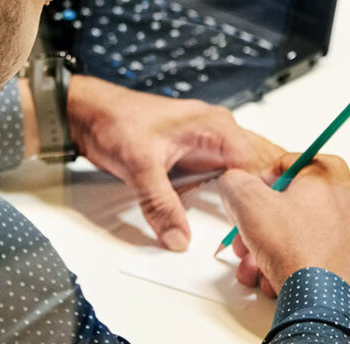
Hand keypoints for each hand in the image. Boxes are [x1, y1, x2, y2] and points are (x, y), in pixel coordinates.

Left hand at [66, 75, 282, 250]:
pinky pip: (222, 176)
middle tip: (252, 230)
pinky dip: (227, 195)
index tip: (250, 225)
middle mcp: (218, 132)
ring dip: (245, 197)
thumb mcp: (140, 167)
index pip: (255, 166)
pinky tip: (227, 216)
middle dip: (259, 197)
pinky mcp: (196, 154)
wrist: (90, 112)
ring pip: (241, 174)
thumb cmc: (115, 122)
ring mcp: (208, 143)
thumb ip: (161, 204)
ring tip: (243, 228)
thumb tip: (178, 237)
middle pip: (255, 170)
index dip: (256, 197)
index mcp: (215, 126)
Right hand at [218, 154, 349, 295]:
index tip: (251, 196)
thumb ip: (235, 181)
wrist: (318, 300)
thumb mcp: (248, 201)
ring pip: (297, 228)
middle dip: (261, 219)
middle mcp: (349, 200)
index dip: (262, 180)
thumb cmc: (296, 251)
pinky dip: (286, 258)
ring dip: (268, 243)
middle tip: (246, 231)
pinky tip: (270, 272)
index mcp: (333, 175)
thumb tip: (234, 182)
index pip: (289, 163)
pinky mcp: (345, 257)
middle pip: (291, 200)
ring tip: (253, 260)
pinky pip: (307, 249)